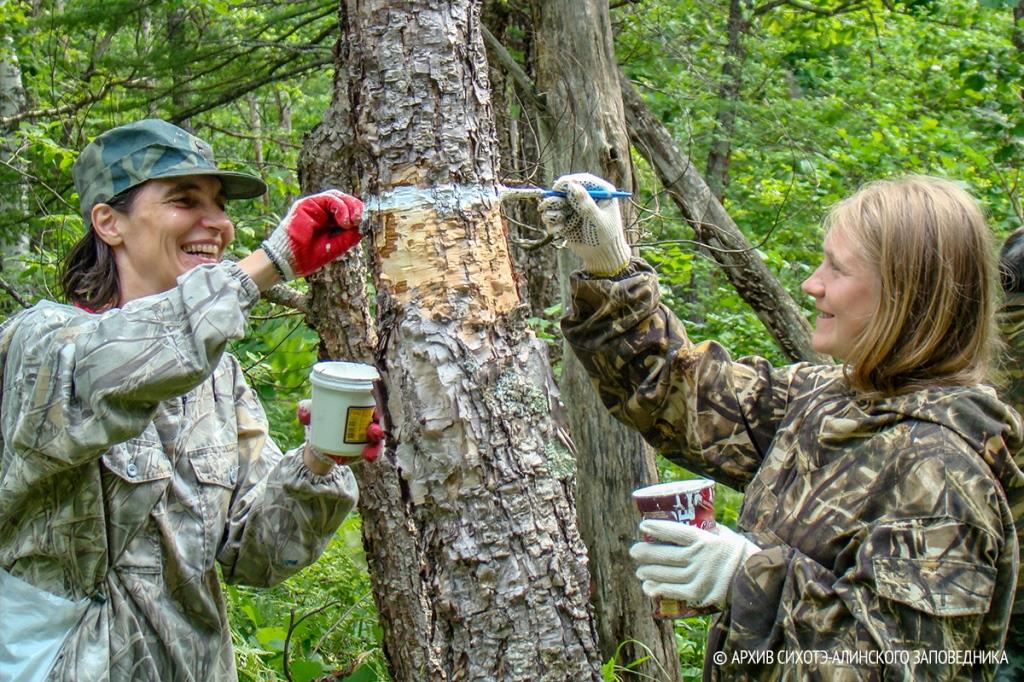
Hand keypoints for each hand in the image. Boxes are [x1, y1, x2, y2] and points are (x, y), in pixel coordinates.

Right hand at [262, 189, 363, 280]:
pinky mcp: (307, 204)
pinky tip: (344, 220)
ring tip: (353, 221)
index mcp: (329, 222)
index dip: (358, 214)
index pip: (348, 211)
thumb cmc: (308, 257)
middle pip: (344, 201)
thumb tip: (363, 228)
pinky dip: (340, 207)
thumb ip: (349, 237)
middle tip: (361, 220)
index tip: (366, 223)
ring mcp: (314, 207)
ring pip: (338, 197)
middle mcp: (322, 212)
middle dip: (356, 208)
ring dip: (349, 207)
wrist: (287, 261)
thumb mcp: (335, 247)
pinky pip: (328, 198)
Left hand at [296, 400, 384, 466]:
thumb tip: (302, 410)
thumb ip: (308, 411)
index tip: (375, 405)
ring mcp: (370, 436)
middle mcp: (369, 419)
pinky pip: (376, 452)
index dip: (378, 402)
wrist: (321, 446)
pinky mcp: (368, 450)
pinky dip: (374, 454)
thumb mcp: (314, 415)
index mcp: (360, 405)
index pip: (374, 401)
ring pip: (380, 437)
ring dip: (378, 440)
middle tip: (373, 429)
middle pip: (380, 419)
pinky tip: (368, 456)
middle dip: (379, 423)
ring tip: (372, 441)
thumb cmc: (322, 422)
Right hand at [538, 173, 630, 276]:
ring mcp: (575, 207)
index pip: (582, 180)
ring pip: (555, 203)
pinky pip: (552, 216)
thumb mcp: (598, 220)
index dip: (568, 182)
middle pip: (564, 190)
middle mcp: (586, 197)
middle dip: (555, 200)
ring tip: (559, 225)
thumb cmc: (606, 237)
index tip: (557, 187)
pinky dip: (552, 223)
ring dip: (552, 213)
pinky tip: (559, 231)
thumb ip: (586, 204)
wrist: (602, 256)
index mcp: (600, 192)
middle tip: (546, 207)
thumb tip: (573, 185)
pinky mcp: (566, 218)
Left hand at [629, 519, 759, 610]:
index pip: (675, 532)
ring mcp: (699, 577)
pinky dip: (658, 589)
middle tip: (634, 551)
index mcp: (705, 540)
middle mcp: (700, 558)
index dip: (657, 528)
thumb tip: (687, 521)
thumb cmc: (739, 553)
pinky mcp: (699, 594)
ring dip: (648, 572)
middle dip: (645, 553)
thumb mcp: (724, 535)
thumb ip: (706, 531)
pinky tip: (648, 587)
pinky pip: (673, 592)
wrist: (757, 579)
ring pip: (666, 574)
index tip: (642, 526)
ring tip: (639, 570)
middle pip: (665, 554)